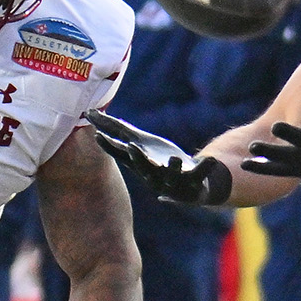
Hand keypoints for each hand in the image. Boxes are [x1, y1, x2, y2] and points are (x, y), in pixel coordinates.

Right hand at [84, 110, 231, 205]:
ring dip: (172, 168)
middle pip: (144, 168)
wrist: (191, 187)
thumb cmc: (161, 162)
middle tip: (133, 146)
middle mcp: (154, 176)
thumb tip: (89, 113)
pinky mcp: (194, 182)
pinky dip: (205, 167)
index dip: (110, 147)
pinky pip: (200, 174)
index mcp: (140, 166)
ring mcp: (175, 182)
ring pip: (172, 175)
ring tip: (174, 158)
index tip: (98, 135)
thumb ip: (117, 130)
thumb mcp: (140, 143)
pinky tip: (211, 159)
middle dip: (139, 158)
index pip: (122, 156)